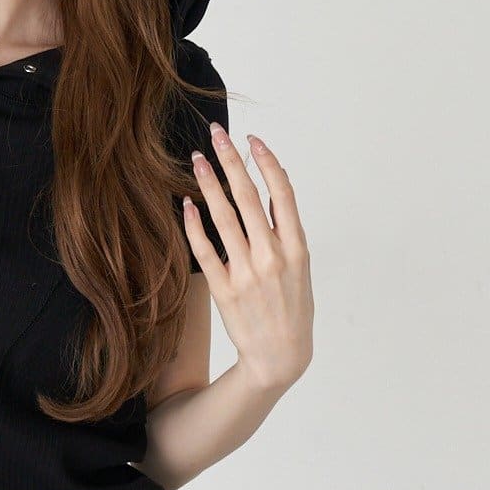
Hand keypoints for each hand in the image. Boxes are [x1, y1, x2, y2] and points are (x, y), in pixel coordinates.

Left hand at [183, 128, 313, 394]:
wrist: (280, 355)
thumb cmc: (292, 306)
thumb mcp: (301, 267)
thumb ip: (287, 229)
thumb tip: (274, 187)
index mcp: (297, 248)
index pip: (282, 193)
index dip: (266, 162)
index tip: (252, 140)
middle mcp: (272, 256)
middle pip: (249, 197)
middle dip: (232, 160)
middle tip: (217, 134)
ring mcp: (247, 273)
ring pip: (225, 218)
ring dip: (210, 184)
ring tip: (198, 160)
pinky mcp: (224, 289)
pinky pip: (206, 250)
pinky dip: (195, 225)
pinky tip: (187, 205)